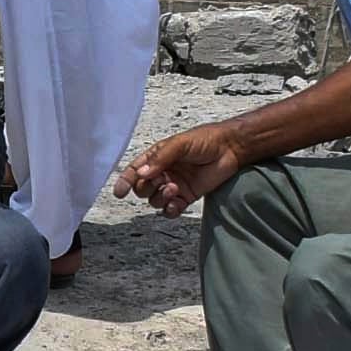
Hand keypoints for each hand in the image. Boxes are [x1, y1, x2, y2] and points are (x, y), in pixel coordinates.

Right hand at [114, 124, 241, 216]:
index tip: (119, 192)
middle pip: (142, 189)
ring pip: (155, 201)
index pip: (135, 171)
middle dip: (146, 188)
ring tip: (174, 189)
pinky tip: (175, 204)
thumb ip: (160, 159)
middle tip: (160, 181)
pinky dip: (170, 210)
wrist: (230, 149)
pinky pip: (171, 210)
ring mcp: (174, 186)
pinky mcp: (187, 197)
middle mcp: (163, 173)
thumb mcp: (180, 144)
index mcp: (157, 158)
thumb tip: (142, 173)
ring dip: (160, 198)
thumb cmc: (206, 140)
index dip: (125, 181)